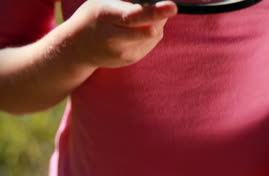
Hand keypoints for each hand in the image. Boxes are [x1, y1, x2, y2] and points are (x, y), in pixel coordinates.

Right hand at [60, 0, 176, 67]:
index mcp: (105, 16)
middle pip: (149, 29)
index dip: (155, 12)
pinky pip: (152, 41)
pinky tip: (136, 29)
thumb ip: (129, 1)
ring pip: (155, 34)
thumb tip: (155, 2)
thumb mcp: (104, 1)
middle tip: (168, 6)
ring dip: (155, 22)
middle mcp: (114, 38)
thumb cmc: (94, 15)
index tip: (172, 6)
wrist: (77, 48)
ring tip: (137, 18)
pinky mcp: (131, 59)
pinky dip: (151, 31)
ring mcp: (124, 52)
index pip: (134, 16)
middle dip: (160, 16)